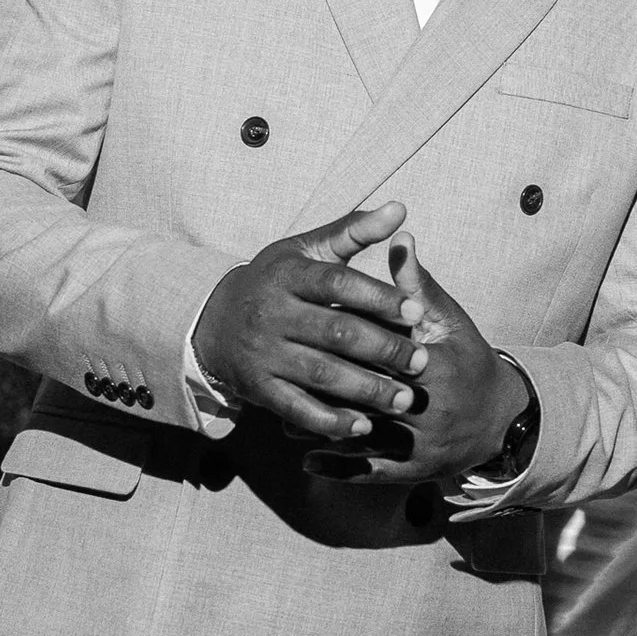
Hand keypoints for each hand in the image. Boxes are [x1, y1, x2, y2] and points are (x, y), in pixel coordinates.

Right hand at [190, 201, 429, 443]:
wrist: (214, 322)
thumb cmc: (276, 281)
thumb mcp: (306, 250)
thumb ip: (353, 231)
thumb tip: (401, 208)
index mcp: (288, 274)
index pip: (337, 282)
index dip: (378, 297)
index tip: (418, 311)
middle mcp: (272, 313)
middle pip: (335, 331)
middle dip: (383, 349)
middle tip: (422, 363)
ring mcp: (263, 353)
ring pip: (320, 373)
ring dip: (367, 389)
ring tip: (405, 400)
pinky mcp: (258, 388)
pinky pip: (296, 408)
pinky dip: (329, 420)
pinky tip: (363, 427)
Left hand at [304, 237, 526, 482]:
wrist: (501, 420)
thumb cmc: (468, 362)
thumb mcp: (449, 321)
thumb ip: (418, 285)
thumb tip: (398, 237)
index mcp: (434, 366)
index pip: (382, 351)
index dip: (346, 343)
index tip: (309, 330)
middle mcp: (426, 409)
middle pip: (365, 396)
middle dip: (325, 389)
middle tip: (284, 378)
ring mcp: (419, 444)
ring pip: (362, 438)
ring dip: (323, 431)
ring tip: (284, 422)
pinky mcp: (414, 471)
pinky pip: (370, 472)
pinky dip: (337, 469)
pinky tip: (308, 461)